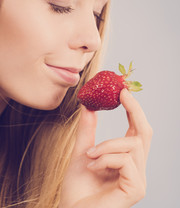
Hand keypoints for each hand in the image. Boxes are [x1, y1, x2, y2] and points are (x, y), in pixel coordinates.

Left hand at [59, 89, 152, 207]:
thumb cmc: (78, 186)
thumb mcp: (82, 151)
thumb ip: (87, 130)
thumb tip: (89, 107)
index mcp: (126, 158)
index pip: (136, 130)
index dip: (134, 110)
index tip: (124, 92)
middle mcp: (136, 167)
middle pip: (145, 133)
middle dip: (135, 110)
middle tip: (122, 94)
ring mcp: (138, 179)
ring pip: (132, 145)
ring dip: (106, 145)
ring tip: (90, 155)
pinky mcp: (136, 189)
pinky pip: (125, 160)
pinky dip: (106, 158)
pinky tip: (93, 168)